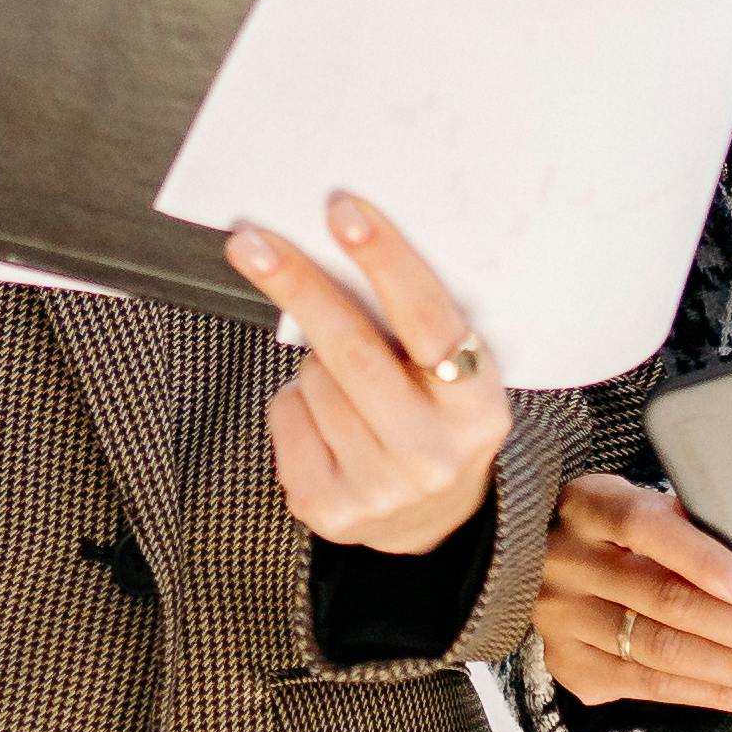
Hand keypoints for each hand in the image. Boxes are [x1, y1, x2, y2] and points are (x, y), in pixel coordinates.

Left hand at [230, 194, 509, 554]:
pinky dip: (295, 402)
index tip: (344, 212)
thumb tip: (342, 238)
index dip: (386, 261)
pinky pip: (287, 415)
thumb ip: (416, 326)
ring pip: (314, 381)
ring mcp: (381, 489)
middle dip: (300, 286)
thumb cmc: (433, 417)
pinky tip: (325, 420)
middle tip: (253, 242)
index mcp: (478, 409)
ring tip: (347, 385)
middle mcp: (434, 454)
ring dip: (314, 362)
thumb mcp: (452, 377)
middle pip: (353, 351)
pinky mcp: (330, 510)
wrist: (430, 519)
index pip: (431, 323)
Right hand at [539, 472, 731, 714]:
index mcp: (590, 505)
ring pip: (663, 655)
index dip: (707, 562)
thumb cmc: (620, 528)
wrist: (535, 561)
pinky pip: (651, 688)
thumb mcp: (644, 505)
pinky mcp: (570, 664)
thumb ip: (690, 524)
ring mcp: (563, 620)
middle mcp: (568, 563)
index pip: (649, 529)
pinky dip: (714, 695)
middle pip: (668, 605)